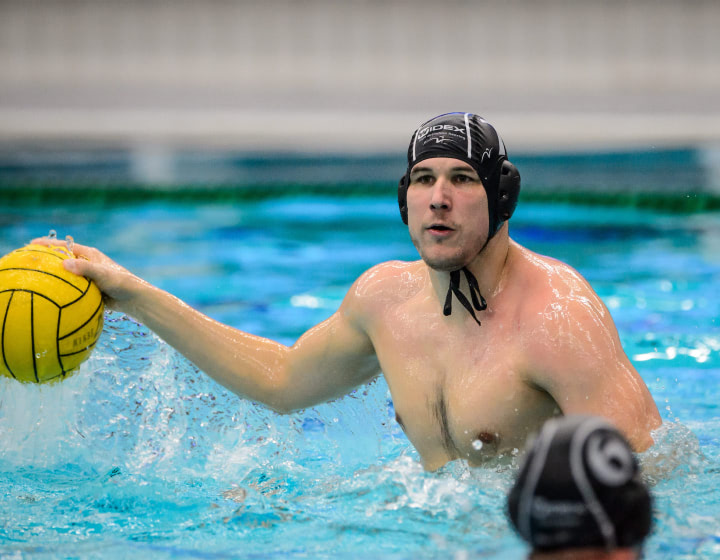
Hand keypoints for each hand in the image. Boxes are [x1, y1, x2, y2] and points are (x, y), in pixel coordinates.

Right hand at [30, 237, 145, 314]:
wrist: (134, 299)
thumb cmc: (121, 283)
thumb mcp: (103, 274)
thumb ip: (85, 269)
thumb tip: (64, 264)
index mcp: (90, 255)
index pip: (64, 246)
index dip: (48, 244)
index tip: (31, 244)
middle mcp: (87, 264)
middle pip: (63, 260)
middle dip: (47, 259)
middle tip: (28, 261)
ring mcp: (87, 277)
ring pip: (66, 276)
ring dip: (53, 277)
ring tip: (34, 280)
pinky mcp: (89, 290)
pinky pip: (71, 289)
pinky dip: (61, 291)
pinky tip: (50, 299)